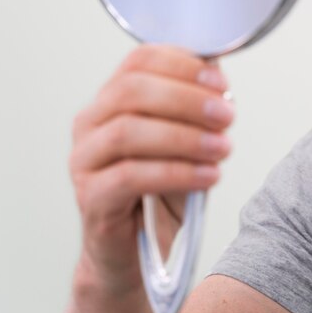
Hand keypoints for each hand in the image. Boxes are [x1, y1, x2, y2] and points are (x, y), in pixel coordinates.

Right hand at [68, 45, 233, 293]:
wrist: (137, 252)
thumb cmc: (163, 190)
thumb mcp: (187, 141)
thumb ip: (197, 107)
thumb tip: (217, 73)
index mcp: (112, 99)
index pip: (139, 61)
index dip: (182, 65)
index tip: (221, 83)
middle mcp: (90, 124)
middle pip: (131, 91)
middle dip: (187, 99)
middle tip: (227, 115)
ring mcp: (84, 161)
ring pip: (128, 131)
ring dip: (185, 136)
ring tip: (223, 148)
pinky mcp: (90, 198)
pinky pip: (130, 177)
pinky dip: (177, 172)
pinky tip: (209, 176)